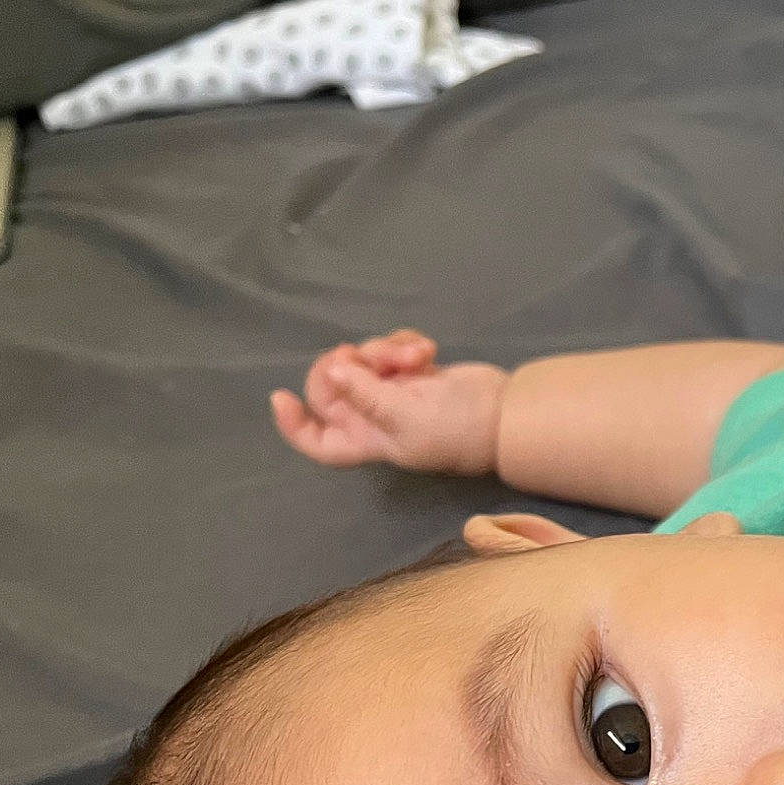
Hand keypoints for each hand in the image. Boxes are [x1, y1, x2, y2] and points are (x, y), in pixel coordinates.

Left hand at [271, 329, 507, 475]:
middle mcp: (372, 416)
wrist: (501, 413)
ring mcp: (391, 390)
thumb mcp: (404, 415)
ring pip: (363, 360)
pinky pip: (389, 347)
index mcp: (365, 439)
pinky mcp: (411, 370)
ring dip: (386, 350)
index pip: (318, 440)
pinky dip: (404, 343)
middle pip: (332, 386)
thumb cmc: (454, 429)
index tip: (282, 397)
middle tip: (363, 356)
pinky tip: (427, 350)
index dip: (294, 424)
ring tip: (418, 356)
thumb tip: (333, 370)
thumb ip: (365, 393)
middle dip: (347, 366)